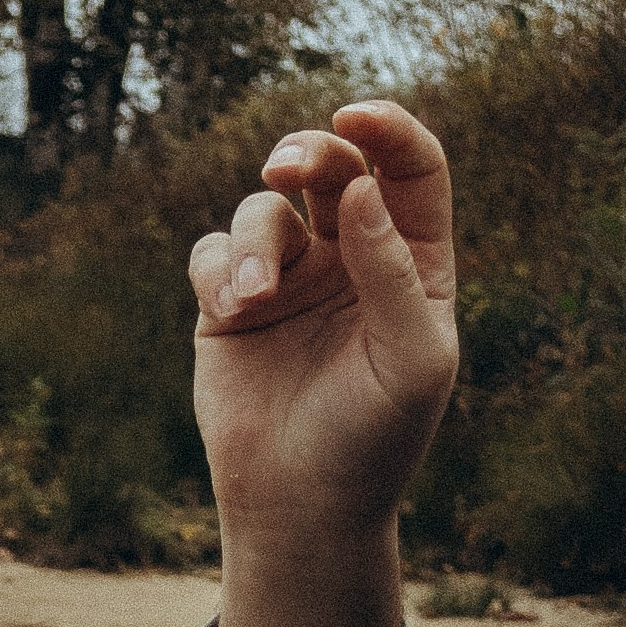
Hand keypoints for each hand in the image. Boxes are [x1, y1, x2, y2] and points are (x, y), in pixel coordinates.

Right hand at [188, 99, 459, 626]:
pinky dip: (218, 270)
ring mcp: (289, 279)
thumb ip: (392, 271)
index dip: (388, 130)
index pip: (410, 169)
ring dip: (255, 243)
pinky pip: (213, 252)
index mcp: (412, 262)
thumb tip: (362, 185)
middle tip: (285, 167)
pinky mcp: (228, 308)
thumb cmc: (373, 441)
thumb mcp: (409, 358)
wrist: (300, 508)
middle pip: (331, 166)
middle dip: (307, 153)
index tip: (356, 118)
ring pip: (264, 210)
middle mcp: (351, 259)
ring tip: (251, 300)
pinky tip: (231, 313)